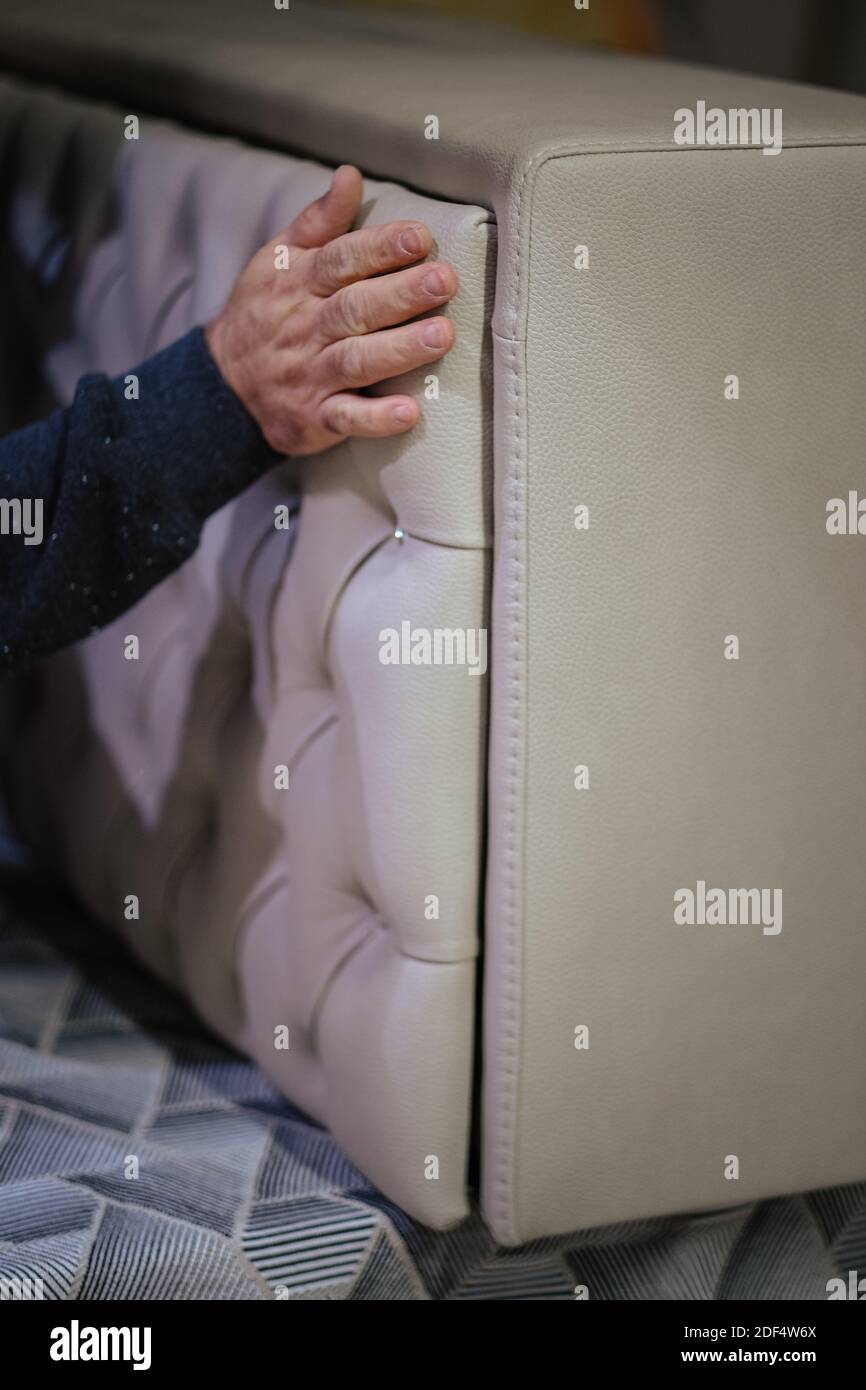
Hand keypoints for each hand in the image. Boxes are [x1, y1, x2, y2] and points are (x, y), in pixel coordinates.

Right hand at [205, 165, 457, 454]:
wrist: (222, 385)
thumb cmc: (263, 314)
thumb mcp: (278, 261)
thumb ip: (318, 222)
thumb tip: (350, 175)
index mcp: (299, 284)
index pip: (341, 261)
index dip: (379, 248)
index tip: (418, 237)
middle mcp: (306, 328)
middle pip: (355, 308)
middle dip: (401, 294)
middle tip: (443, 280)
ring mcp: (311, 375)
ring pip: (356, 361)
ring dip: (399, 350)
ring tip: (441, 335)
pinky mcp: (315, 419)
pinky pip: (346, 419)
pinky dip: (376, 419)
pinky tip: (408, 413)